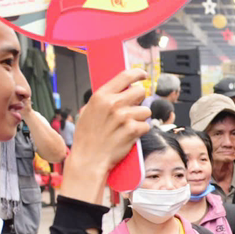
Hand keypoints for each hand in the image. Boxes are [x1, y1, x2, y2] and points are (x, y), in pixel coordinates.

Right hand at [61, 68, 150, 201]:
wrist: (89, 159)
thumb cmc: (87, 137)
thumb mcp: (88, 111)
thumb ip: (104, 100)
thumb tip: (120, 90)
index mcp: (101, 96)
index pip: (125, 76)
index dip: (137, 74)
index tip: (143, 75)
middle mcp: (113, 104)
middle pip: (140, 92)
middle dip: (139, 100)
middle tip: (132, 109)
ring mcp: (124, 117)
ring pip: (145, 111)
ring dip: (140, 119)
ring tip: (126, 126)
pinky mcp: (133, 130)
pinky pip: (146, 126)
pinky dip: (140, 131)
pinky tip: (129, 135)